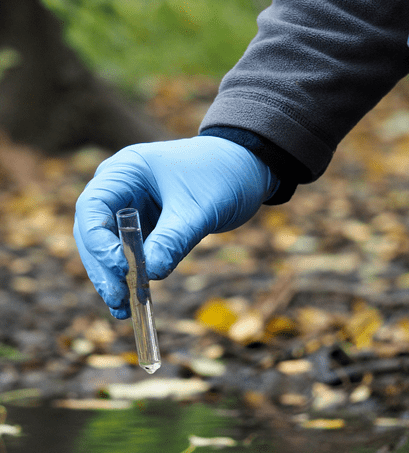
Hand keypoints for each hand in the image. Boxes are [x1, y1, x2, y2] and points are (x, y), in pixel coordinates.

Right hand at [74, 136, 277, 318]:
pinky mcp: (148, 227)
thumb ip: (174, 239)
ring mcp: (133, 209)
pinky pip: (132, 254)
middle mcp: (122, 189)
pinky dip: (133, 275)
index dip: (99, 240)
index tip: (120, 268)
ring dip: (115, 277)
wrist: (246, 169)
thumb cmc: (222, 175)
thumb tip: (151, 275)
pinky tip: (134, 300)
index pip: (93, 206)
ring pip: (110, 247)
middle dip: (104, 266)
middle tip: (118, 298)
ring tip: (123, 309)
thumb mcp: (199, 208)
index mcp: (126, 170)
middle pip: (95, 231)